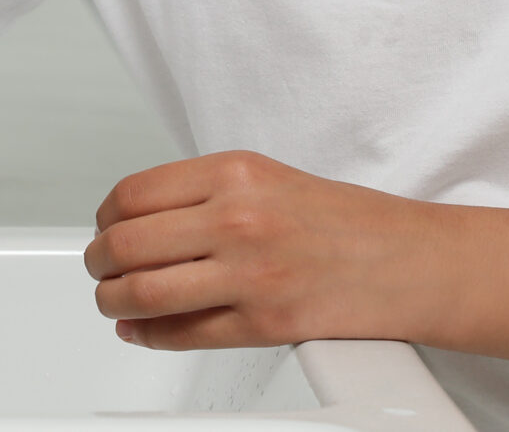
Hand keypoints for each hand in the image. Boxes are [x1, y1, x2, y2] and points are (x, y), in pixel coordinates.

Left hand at [83, 150, 435, 349]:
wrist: (409, 262)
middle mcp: (238, 218)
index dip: (104, 218)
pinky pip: (184, 333)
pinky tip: (140, 330)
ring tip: (111, 300)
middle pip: (127, 244)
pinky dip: (149, 335)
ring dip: (113, 301)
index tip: (103, 229)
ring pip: (144, 292)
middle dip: (99, 263)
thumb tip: (137, 217)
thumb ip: (204, 192)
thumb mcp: (267, 177)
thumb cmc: (344, 221)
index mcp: (234, 174)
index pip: (132, 195)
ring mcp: (251, 273)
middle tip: (98, 268)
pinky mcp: (266, 322)